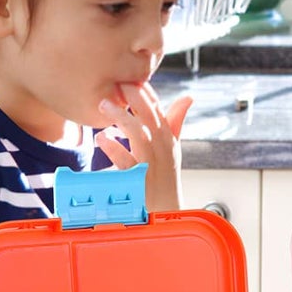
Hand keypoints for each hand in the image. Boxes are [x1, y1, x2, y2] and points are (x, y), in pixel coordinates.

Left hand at [95, 81, 189, 212]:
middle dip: (135, 97)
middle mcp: (163, 149)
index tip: (131, 77)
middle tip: (118, 83)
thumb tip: (188, 97)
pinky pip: (125, 161)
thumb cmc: (166, 179)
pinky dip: (113, 148)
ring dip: (121, 117)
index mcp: (169, 139)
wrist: (165, 214)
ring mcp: (152, 165)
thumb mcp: (173, 149)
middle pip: (151, 117)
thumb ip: (176, 122)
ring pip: (138, 134)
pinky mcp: (139, 181)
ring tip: (104, 106)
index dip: (146, 91)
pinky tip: (103, 138)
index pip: (159, 109)